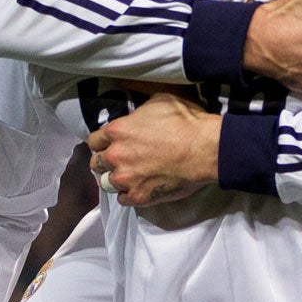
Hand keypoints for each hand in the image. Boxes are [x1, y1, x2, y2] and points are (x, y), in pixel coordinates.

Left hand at [89, 92, 221, 205]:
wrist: (206, 149)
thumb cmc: (187, 122)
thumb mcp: (161, 101)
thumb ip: (141, 110)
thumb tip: (138, 113)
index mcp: (118, 131)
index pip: (94, 140)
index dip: (103, 142)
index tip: (112, 144)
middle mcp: (116, 155)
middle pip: (96, 163)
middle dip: (106, 161)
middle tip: (121, 161)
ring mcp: (126, 178)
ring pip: (107, 183)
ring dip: (117, 179)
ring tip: (131, 177)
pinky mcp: (139, 196)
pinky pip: (122, 200)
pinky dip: (128, 195)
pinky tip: (138, 189)